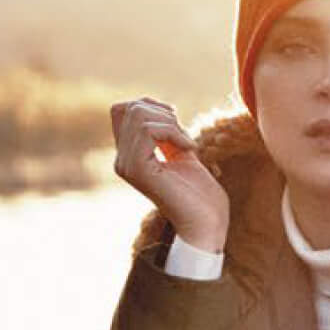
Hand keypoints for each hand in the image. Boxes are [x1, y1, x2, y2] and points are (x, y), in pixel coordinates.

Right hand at [110, 96, 229, 252]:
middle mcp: (122, 161)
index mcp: (130, 156)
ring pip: (138, 115)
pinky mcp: (137, 169)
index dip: (149, 105)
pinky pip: (148, 130)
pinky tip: (189, 149)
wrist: (207, 224)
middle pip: (130, 108)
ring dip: (171, 123)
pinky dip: (173, 132)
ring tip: (187, 144)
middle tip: (184, 136)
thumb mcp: (181, 153)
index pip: (121, 110)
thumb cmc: (201, 195)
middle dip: (163, 113)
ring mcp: (126, 165)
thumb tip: (157, 107)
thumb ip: (165, 133)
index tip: (175, 122)